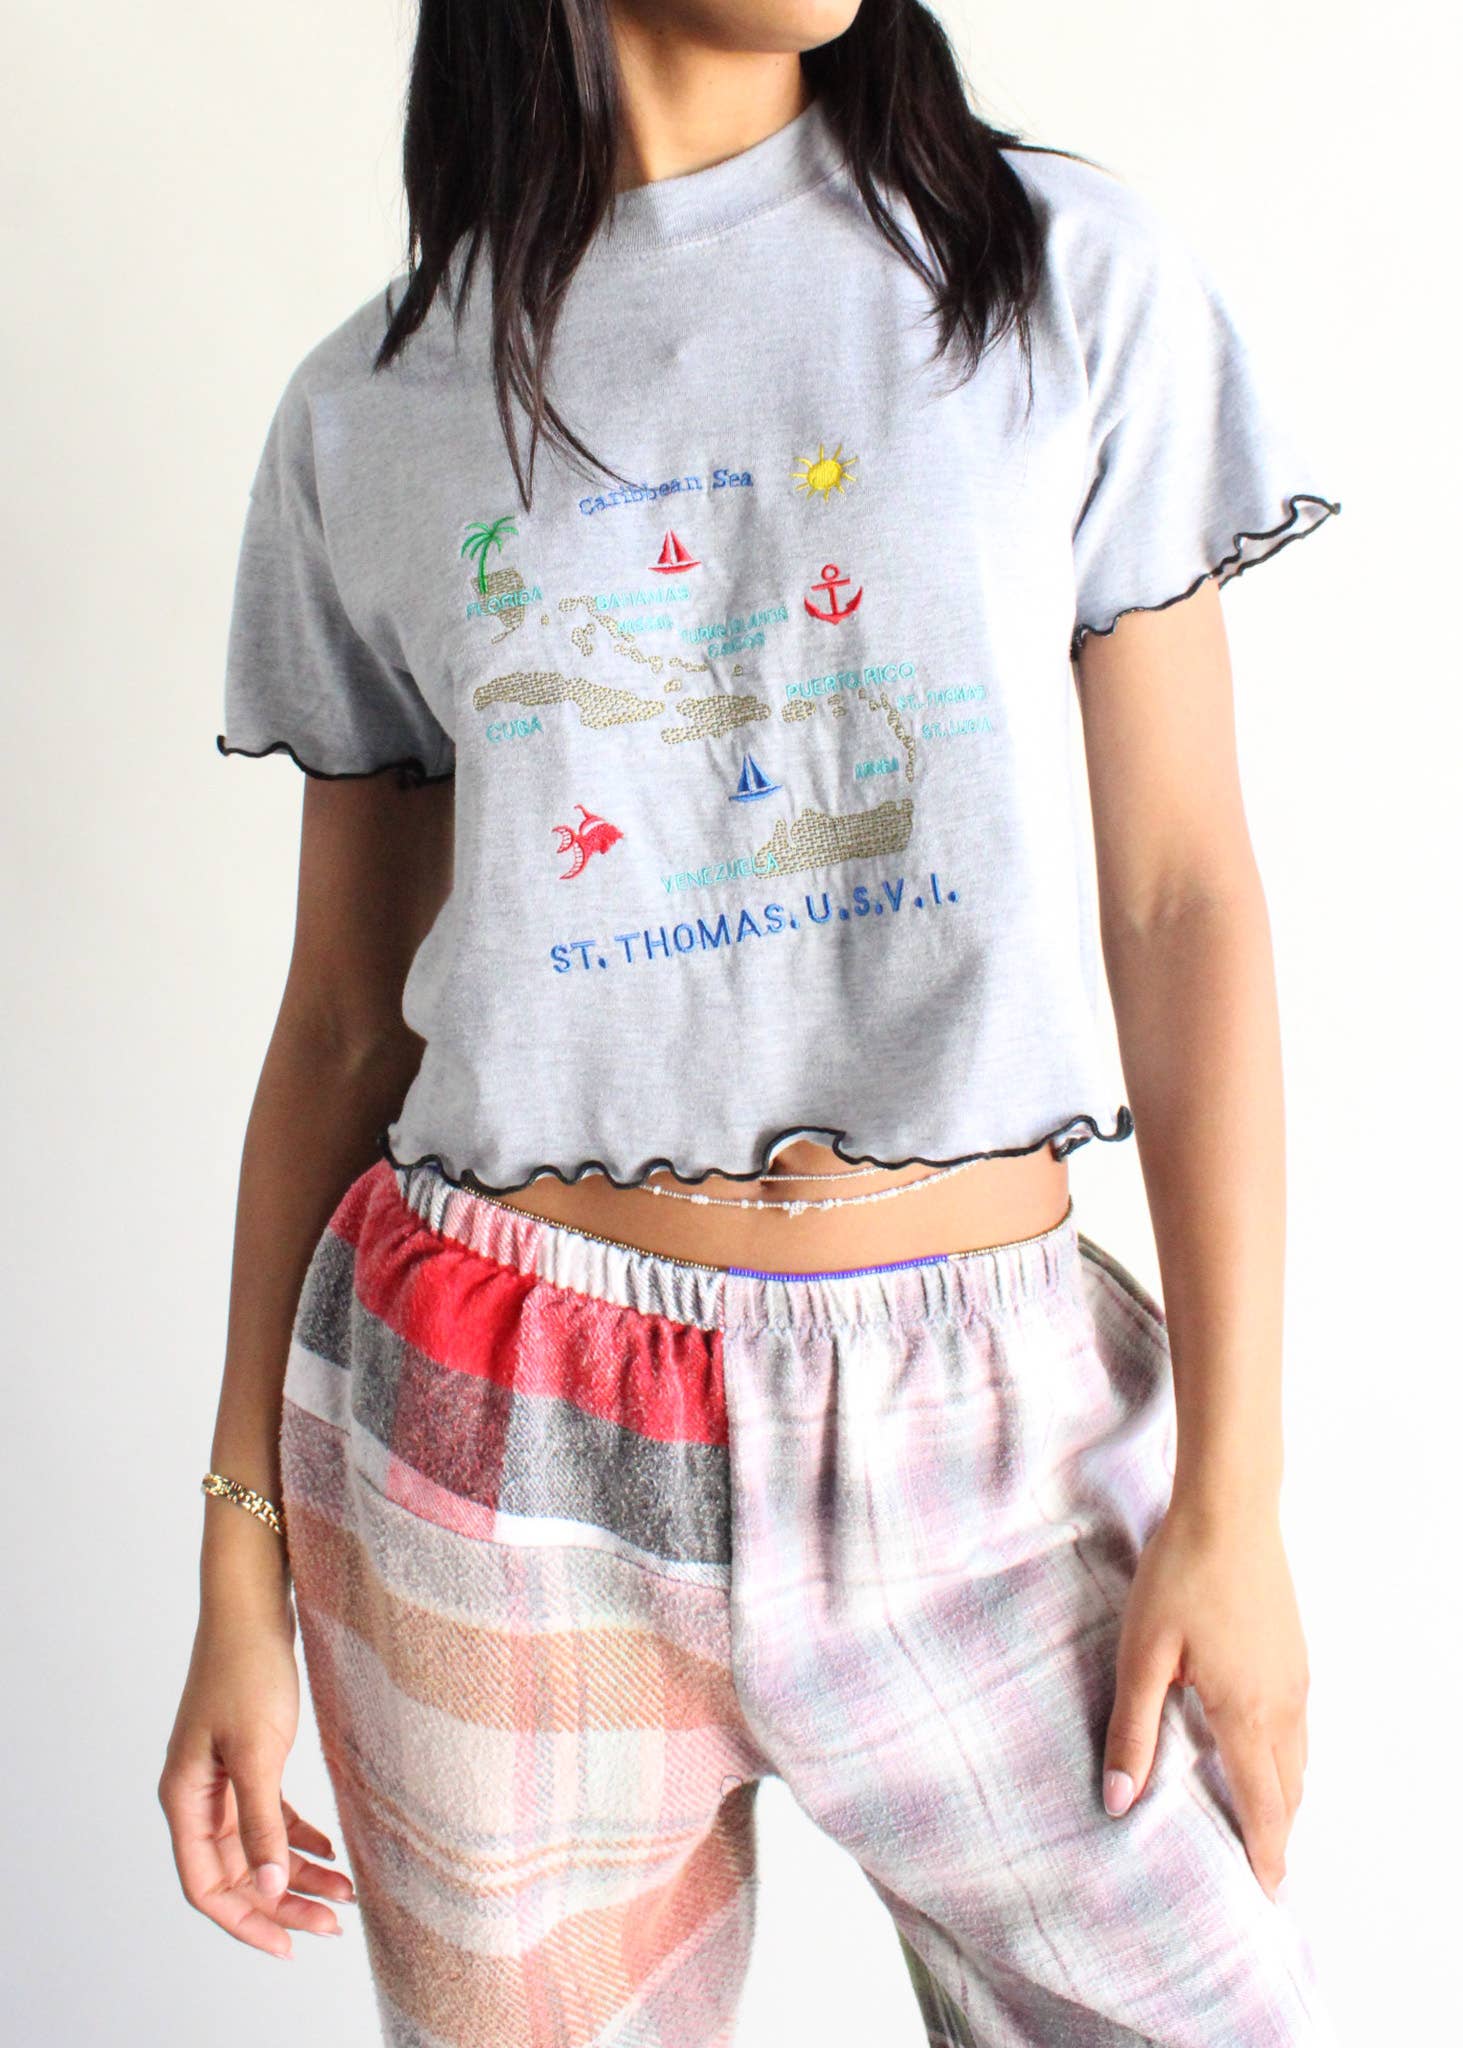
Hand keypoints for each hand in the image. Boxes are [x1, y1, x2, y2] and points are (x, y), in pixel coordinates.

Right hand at [157, 1602, 355, 1958]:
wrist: (252, 1603)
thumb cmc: (248, 1667)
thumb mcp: (259, 1750)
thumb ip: (261, 1822)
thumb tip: (270, 1888)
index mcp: (185, 1799)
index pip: (207, 1886)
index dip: (247, 1921)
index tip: (290, 1945)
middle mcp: (197, 1795)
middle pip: (234, 1873)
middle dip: (282, 1904)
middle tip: (333, 1926)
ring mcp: (222, 1777)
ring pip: (257, 1847)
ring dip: (298, 1873)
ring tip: (346, 1894)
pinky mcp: (249, 1757)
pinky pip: (269, 1816)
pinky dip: (299, 1837)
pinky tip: (333, 1851)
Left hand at [1100, 1499, 1308, 1899]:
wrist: (1229, 1509)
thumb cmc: (1180, 1576)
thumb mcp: (1141, 1655)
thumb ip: (1132, 1730)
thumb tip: (1119, 1800)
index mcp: (1246, 1712)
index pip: (1262, 1804)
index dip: (1263, 1852)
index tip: (1264, 1890)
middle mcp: (1283, 1701)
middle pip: (1289, 1789)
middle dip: (1276, 1831)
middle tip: (1260, 1866)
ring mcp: (1295, 1674)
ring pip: (1299, 1755)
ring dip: (1283, 1794)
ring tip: (1261, 1819)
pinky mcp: (1294, 1650)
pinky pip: (1298, 1722)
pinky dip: (1286, 1755)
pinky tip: (1261, 1748)